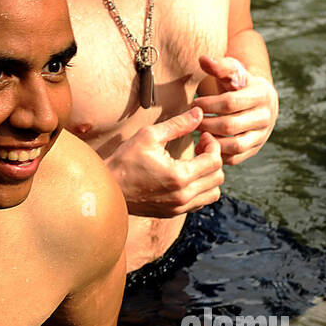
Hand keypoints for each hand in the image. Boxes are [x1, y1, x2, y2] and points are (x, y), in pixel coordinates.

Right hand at [107, 106, 224, 218]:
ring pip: (213, 193)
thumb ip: (177, 124)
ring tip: (196, 163)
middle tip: (201, 147)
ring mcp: (179, 207)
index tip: (202, 136)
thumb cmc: (124, 161)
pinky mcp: (173, 212)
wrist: (107, 190)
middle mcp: (183, 195)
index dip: (213, 144)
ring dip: (210, 176)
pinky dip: (201, 189)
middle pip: (218, 177)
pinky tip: (188, 176)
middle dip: (214, 158)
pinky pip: (200, 202)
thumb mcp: (149, 136)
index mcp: (179, 176)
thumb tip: (198, 113)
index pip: (215, 160)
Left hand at [192, 55, 278, 165]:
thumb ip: (219, 66)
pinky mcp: (255, 149)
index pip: (230, 103)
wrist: (259, 100)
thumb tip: (203, 59)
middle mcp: (266, 117)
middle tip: (191, 120)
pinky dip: (217, 154)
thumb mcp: (233, 70)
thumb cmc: (240, 83)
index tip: (194, 103)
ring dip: (211, 141)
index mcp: (261, 95)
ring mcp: (262, 136)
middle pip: (230, 126)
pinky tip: (203, 144)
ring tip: (196, 132)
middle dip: (206, 123)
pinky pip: (235, 158)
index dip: (208, 104)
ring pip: (234, 145)